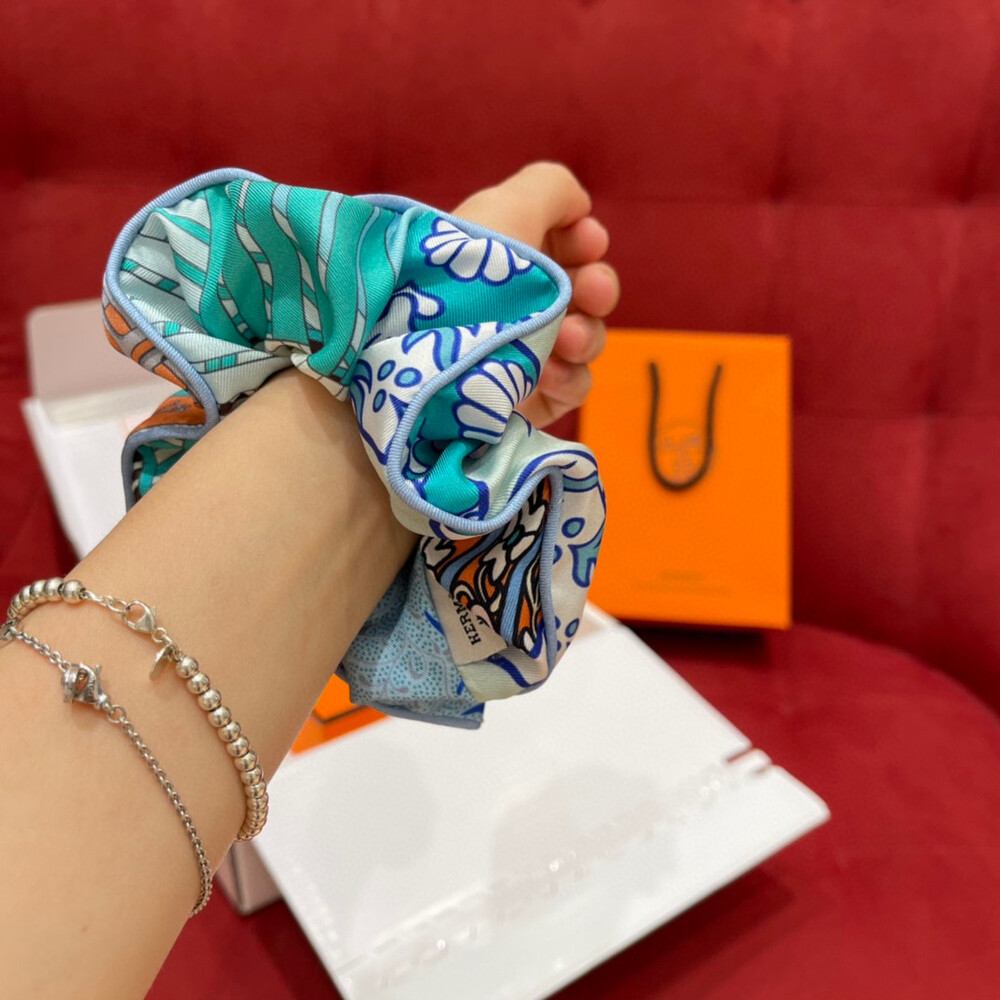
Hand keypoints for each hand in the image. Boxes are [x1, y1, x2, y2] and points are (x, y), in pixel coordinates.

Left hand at [452, 162, 619, 426]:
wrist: (428, 349)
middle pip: (586, 294)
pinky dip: (571, 378)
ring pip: (585, 342)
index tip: (589, 243)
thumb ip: (551, 190)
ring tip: (567, 339)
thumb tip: (579, 208)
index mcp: (506, 257)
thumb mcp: (507, 208)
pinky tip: (549, 372)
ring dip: (587, 335)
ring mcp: (524, 354)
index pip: (564, 247)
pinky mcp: (526, 399)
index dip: (585, 242)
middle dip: (598, 286)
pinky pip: (572, 387)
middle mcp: (517, 303)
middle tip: (590, 290)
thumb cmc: (470, 271)